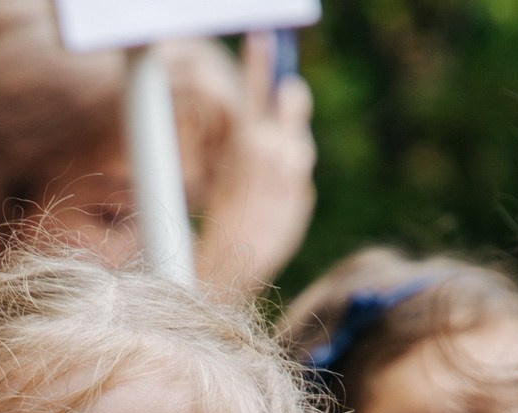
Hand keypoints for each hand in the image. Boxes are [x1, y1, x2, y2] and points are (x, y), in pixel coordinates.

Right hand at [196, 34, 316, 297]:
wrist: (232, 272)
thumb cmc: (214, 227)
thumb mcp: (220, 175)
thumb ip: (245, 143)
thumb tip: (263, 120)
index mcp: (249, 142)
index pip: (257, 84)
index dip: (261, 57)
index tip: (265, 35)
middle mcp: (279, 153)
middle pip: (293, 100)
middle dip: (287, 98)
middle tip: (283, 97)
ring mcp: (296, 175)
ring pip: (300, 142)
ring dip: (289, 145)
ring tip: (267, 169)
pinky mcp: (304, 197)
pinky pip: (300, 179)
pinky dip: (289, 182)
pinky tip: (269, 203)